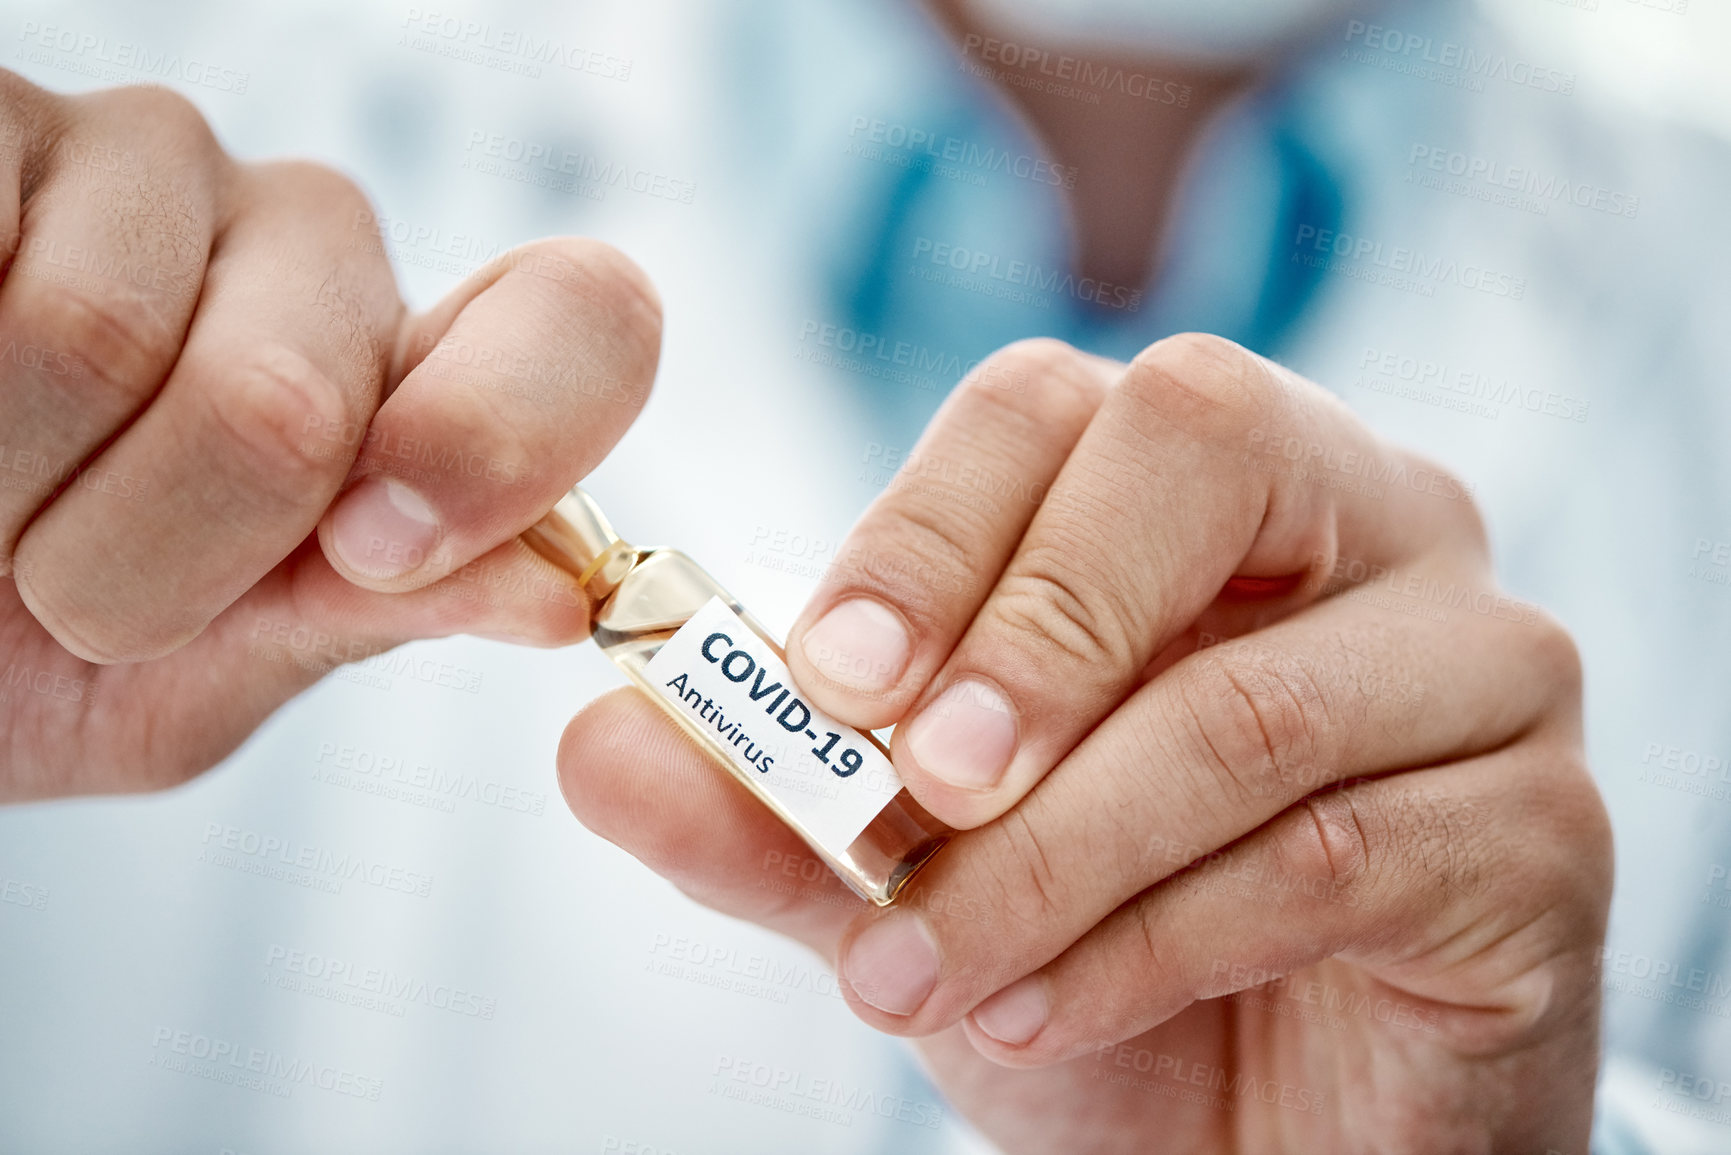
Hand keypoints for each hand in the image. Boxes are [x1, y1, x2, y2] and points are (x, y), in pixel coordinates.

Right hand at [0, 72, 659, 800]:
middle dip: (150, 561)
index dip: (502, 434)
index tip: (376, 548)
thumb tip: (555, 595)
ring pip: (98, 334)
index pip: (583, 319)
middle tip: (69, 589)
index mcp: (406, 380)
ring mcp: (150, 161)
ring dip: (2, 493)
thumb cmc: (26, 648)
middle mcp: (311, 245)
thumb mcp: (208, 672)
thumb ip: (372, 616)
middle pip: (292, 401)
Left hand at [559, 335, 1610, 1152]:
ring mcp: (1478, 664)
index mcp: (1207, 483)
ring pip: (1246, 705)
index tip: (829, 672)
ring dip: (1050, 857)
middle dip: (1027, 627)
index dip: (933, 520)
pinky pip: (1331, 861)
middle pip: (1197, 449)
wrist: (1258, 1130)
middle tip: (914, 787)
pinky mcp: (1541, 829)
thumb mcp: (912, 876)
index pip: (1066, 404)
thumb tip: (594, 743)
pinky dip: (1148, 948)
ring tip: (923, 975)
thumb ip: (772, 805)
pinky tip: (1042, 1018)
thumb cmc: (1096, 954)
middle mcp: (1369, 520)